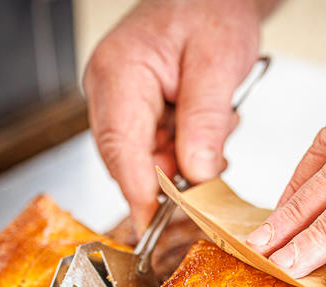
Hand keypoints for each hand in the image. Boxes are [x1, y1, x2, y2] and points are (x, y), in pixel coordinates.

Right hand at [84, 0, 267, 233]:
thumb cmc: (211, 11)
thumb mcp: (217, 67)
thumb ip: (205, 124)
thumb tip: (196, 177)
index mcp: (119, 73)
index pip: (121, 149)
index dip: (138, 193)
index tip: (151, 226)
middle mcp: (108, 88)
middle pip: (128, 159)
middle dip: (170, 174)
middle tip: (212, 166)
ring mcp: (116, 98)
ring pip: (142, 157)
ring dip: (181, 158)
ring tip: (215, 122)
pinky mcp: (132, 107)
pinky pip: (152, 145)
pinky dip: (181, 148)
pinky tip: (204, 123)